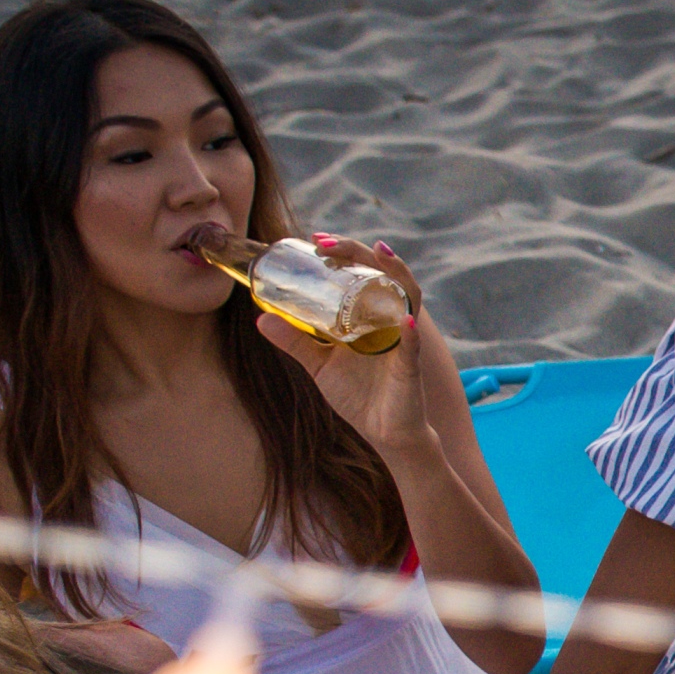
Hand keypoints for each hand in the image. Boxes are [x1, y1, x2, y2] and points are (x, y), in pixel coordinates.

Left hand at [257, 240, 439, 463]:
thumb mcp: (319, 364)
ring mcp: (402, 339)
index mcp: (369, 314)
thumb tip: (261, 317)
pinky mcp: (409, 366)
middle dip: (358, 252)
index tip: (316, 239)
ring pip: (406, 296)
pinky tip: (403, 320)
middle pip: (382, 273)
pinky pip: (412, 345)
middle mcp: (389, 319)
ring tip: (378, 252)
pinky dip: (410, 331)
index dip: (344, 252)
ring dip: (395, 272)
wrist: (385, 433)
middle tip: (326, 243)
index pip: (362, 272)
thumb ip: (295, 340)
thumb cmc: (358, 396)